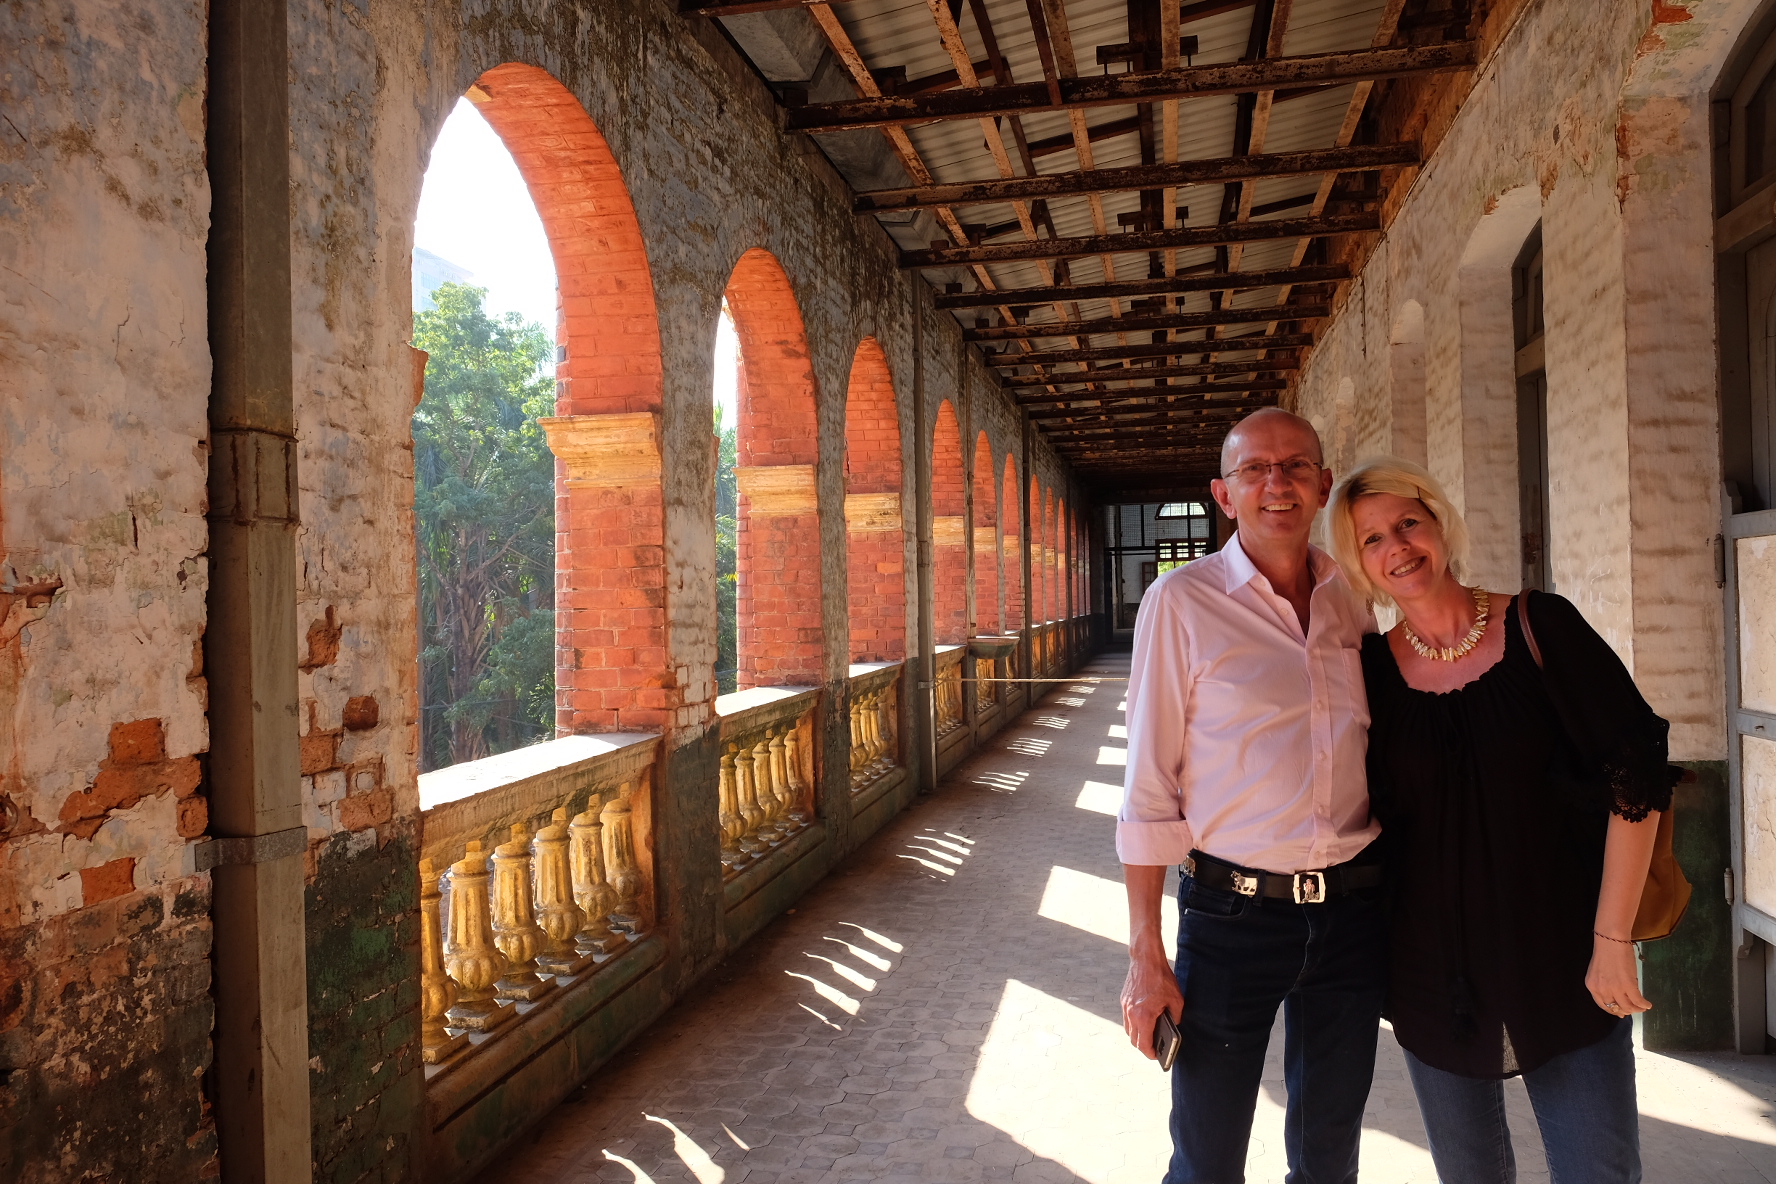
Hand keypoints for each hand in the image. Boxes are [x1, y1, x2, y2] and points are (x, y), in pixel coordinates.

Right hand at [1121, 942, 1183, 1057]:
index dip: (1150, 1054)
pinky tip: (1144, 1020)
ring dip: (1137, 1035)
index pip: (1143, 1044)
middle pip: (1133, 1040)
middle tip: (1154, 1048)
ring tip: (1149, 1035)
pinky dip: (1134, 1023)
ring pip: (1128, 1029)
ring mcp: (1125, 1006)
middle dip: (1143, 1047)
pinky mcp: (1124, 999)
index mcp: (1144, 1017)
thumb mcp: (1177, 1000)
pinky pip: (1127, 1018)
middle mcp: (1131, 1014)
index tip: (1157, 1057)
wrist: (1146, 959)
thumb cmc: (1162, 979)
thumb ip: (1176, 1017)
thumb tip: (1174, 1025)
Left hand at [1585, 935, 1650, 1016]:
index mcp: (1592, 986)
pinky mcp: (1628, 985)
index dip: (1613, 1011)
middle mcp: (1602, 990)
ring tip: (1642, 1007)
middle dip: (1626, 1010)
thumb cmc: (1605, 953)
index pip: (1603, 1005)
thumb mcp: (1598, 972)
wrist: (1611, 940)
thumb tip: (1615, 999)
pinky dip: (1644, 1005)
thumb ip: (1603, 985)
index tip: (1621, 1013)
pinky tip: (1648, 1004)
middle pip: (1616, 1008)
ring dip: (1636, 1009)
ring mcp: (1615, 988)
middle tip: (1634, 1009)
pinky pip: (1637, 1000)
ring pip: (1628, 1006)